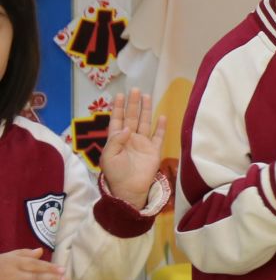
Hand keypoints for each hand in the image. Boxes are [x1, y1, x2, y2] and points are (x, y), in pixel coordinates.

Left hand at [99, 88, 165, 209]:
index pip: (118, 120)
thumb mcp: (108, 158)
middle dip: (133, 104)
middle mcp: (130, 138)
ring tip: (147, 96)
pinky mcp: (154, 149)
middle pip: (132, 117)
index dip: (118, 108)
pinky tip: (162, 116)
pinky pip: (158, 135)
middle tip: (135, 90)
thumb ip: (115, 141)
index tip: (120, 95)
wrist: (130, 189)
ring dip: (146, 110)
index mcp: (117, 140)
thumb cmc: (116, 174)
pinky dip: (160, 126)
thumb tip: (127, 128)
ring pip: (145, 122)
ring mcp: (143, 143)